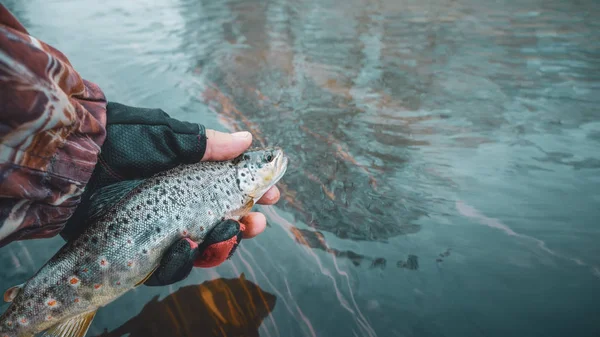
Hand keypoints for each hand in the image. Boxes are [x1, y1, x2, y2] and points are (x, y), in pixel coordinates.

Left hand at [62, 102, 279, 284]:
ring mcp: (160, 228)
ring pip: (200, 248)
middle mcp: (178, 204)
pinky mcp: (140, 249)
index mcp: (188, 176)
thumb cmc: (119, 141)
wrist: (72, 162)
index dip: (252, 194)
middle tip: (256, 223)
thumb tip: (247, 138)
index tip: (272, 195)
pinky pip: (169, 266)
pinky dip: (183, 263)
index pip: (229, 189)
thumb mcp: (167, 136)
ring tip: (227, 234)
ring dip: (220, 246)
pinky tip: (188, 249)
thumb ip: (206, 144)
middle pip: (221, 224)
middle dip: (244, 226)